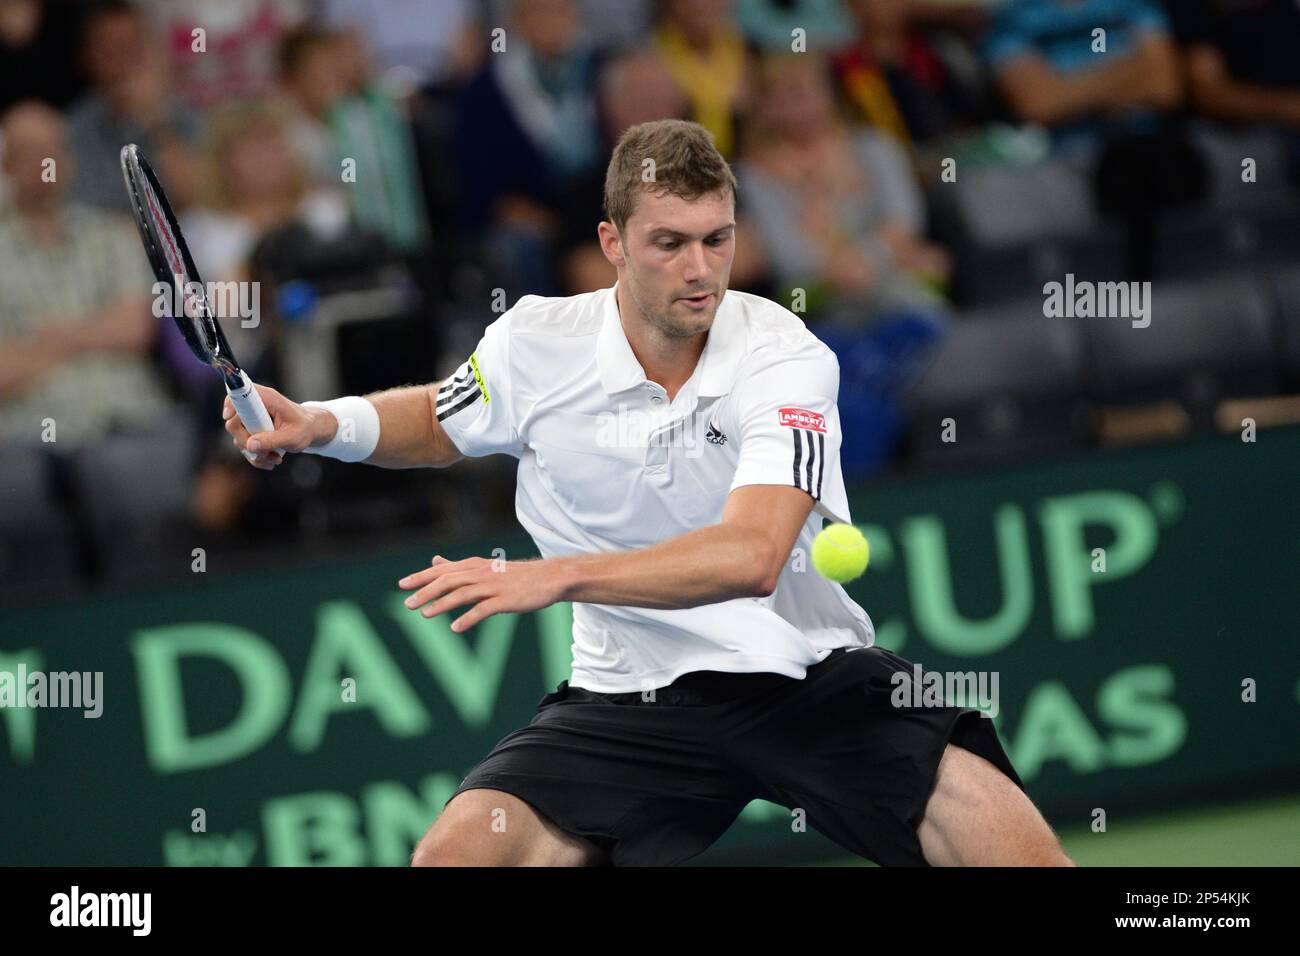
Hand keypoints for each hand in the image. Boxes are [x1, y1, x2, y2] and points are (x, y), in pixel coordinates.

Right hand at [222, 384, 332, 470]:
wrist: (312, 431)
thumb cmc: (305, 428)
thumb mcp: (293, 436)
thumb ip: (272, 440)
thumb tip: (250, 445)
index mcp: (267, 399)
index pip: (239, 393)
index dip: (231, 404)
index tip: (229, 416)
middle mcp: (256, 408)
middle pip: (234, 423)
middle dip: (246, 441)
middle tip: (264, 451)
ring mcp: (252, 421)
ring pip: (239, 439)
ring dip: (256, 453)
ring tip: (276, 457)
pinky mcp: (253, 433)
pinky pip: (246, 447)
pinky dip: (258, 457)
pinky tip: (273, 460)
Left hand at [397, 555, 570, 632]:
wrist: (548, 579)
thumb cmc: (514, 576)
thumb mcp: (484, 567)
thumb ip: (457, 566)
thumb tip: (434, 560)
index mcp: (474, 565)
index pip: (443, 570)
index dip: (422, 577)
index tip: (402, 585)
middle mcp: (481, 573)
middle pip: (448, 581)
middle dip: (426, 591)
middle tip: (407, 604)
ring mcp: (493, 587)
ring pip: (462, 593)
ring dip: (442, 604)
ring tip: (425, 614)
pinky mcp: (505, 600)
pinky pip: (483, 609)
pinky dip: (468, 618)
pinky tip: (455, 628)